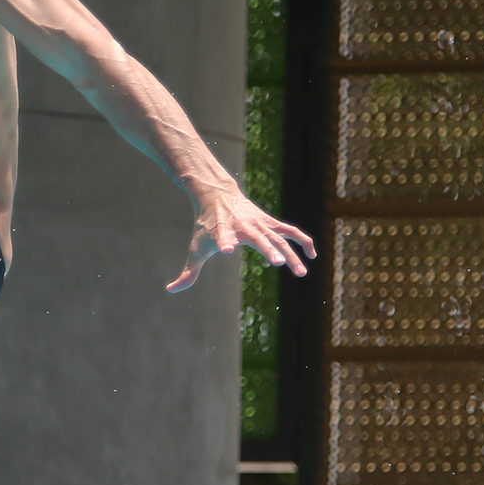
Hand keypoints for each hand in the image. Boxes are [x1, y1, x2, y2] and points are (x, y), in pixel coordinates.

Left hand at [165, 191, 314, 292]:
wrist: (217, 195)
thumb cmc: (206, 225)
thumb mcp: (197, 247)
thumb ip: (188, 271)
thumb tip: (170, 289)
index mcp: (223, 230)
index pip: (223, 237)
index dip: (224, 242)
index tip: (226, 250)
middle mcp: (243, 225)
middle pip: (257, 238)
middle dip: (267, 249)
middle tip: (277, 262)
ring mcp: (259, 222)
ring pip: (278, 237)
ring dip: (291, 253)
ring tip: (301, 273)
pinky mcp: (270, 221)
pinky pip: (290, 231)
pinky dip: (303, 240)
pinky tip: (313, 254)